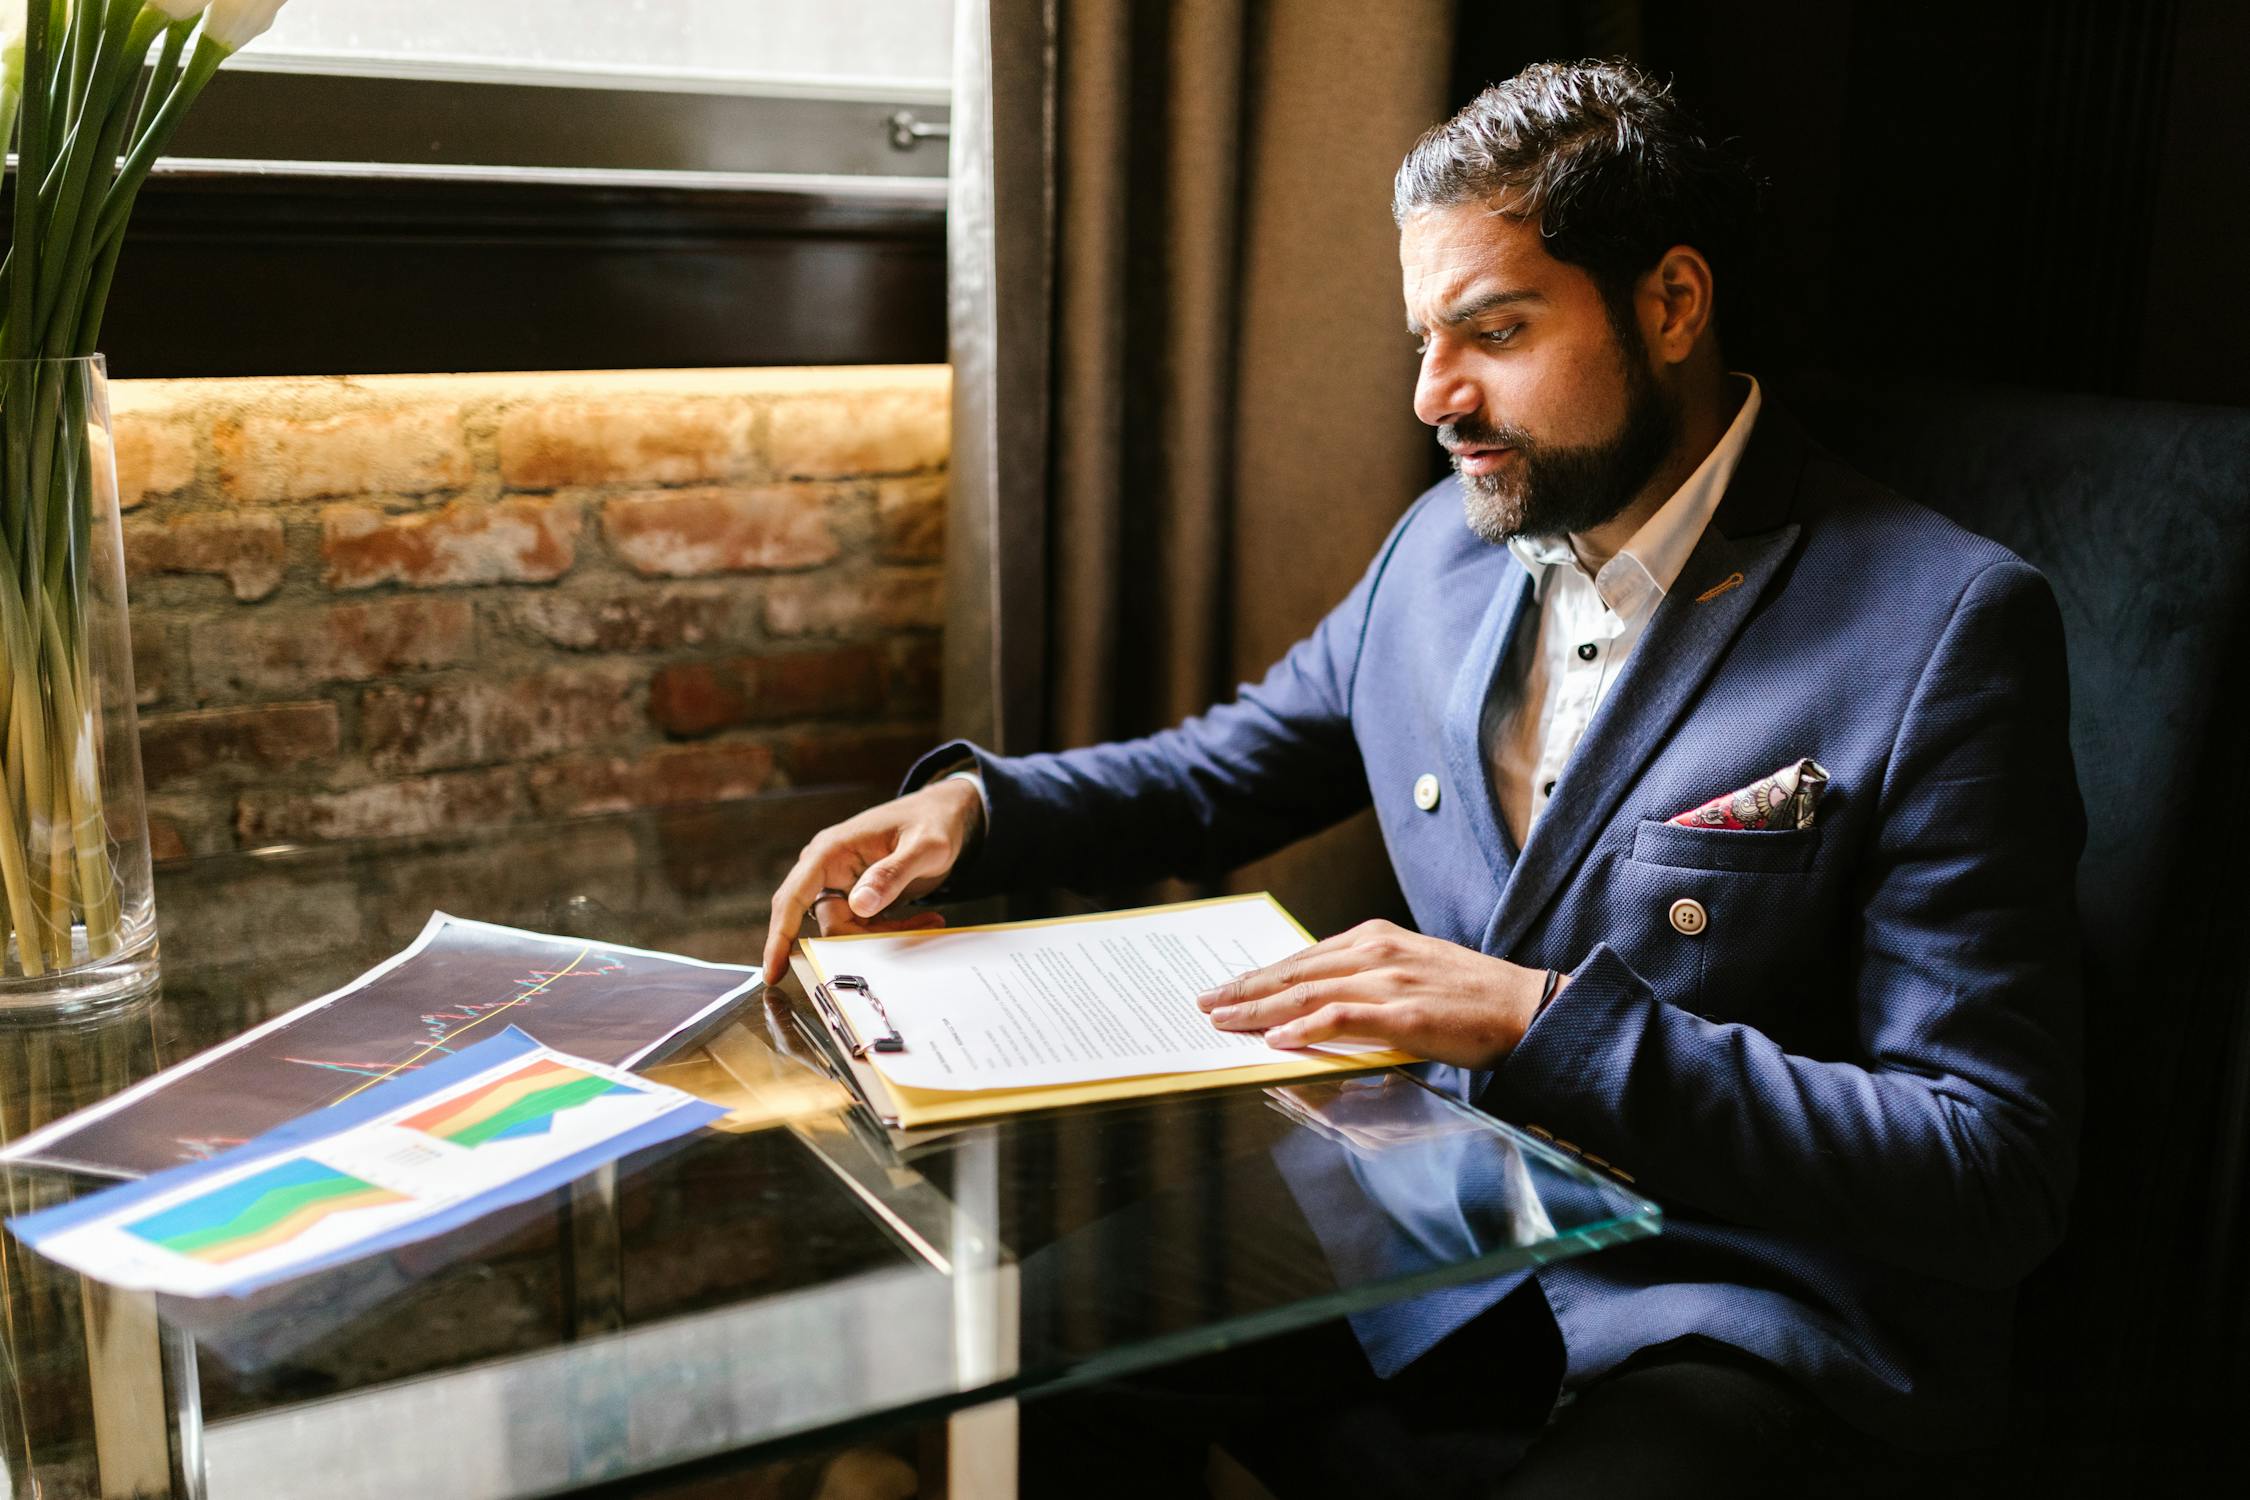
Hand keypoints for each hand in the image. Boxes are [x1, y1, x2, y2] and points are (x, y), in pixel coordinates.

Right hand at [760, 778, 983, 982]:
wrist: (944, 813)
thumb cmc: (932, 821)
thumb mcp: (924, 846)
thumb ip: (893, 873)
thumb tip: (859, 906)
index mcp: (831, 850)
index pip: (793, 897)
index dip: (780, 936)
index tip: (773, 972)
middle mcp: (828, 868)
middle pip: (828, 922)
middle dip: (865, 936)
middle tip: (910, 930)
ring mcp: (841, 883)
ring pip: (848, 929)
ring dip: (884, 933)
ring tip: (927, 920)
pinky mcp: (856, 895)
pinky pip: (864, 927)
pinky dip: (890, 930)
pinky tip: (923, 919)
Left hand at [1193, 919, 1562, 1067]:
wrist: (1525, 1007)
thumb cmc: (1468, 998)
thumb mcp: (1408, 974)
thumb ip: (1362, 983)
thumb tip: (1313, 1008)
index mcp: (1374, 939)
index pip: (1301, 959)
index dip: (1258, 975)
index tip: (1224, 988)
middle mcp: (1376, 952)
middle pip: (1294, 972)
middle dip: (1243, 989)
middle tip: (1203, 1003)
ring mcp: (1389, 980)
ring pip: (1307, 993)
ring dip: (1259, 1009)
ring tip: (1223, 1021)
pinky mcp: (1405, 1013)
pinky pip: (1342, 1017)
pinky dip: (1305, 1027)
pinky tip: (1275, 1039)